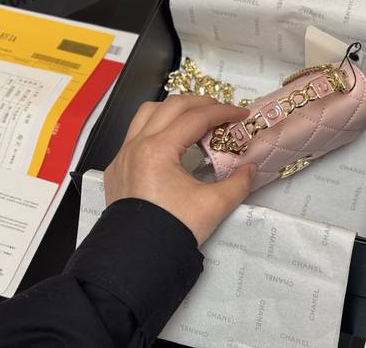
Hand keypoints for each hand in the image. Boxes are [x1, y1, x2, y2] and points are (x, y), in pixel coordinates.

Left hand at [104, 95, 254, 244]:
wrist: (137, 261)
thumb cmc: (172, 231)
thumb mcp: (214, 207)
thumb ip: (238, 183)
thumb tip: (250, 169)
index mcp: (158, 150)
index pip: (196, 118)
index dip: (223, 111)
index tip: (241, 114)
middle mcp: (136, 146)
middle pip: (171, 106)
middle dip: (200, 103)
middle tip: (222, 111)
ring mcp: (122, 156)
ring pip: (147, 114)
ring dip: (173, 110)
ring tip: (194, 118)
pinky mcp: (116, 169)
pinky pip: (134, 134)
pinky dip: (156, 128)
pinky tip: (171, 142)